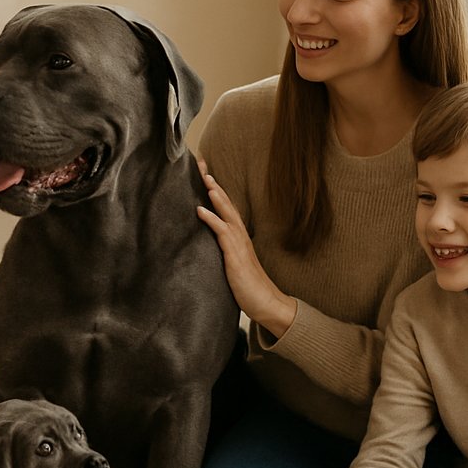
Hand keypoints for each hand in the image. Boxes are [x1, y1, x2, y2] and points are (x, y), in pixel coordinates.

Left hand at [194, 161, 296, 337]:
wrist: (267, 304)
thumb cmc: (249, 287)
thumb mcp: (233, 265)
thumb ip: (224, 252)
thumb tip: (209, 246)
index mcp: (238, 237)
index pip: (225, 207)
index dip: (215, 190)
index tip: (204, 173)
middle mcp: (240, 236)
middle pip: (226, 203)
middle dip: (213, 183)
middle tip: (201, 163)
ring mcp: (239, 245)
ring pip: (227, 213)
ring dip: (215, 195)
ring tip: (205, 178)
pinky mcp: (236, 256)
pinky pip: (223, 234)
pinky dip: (212, 219)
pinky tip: (200, 210)